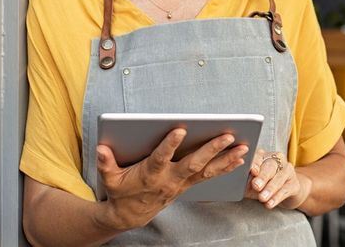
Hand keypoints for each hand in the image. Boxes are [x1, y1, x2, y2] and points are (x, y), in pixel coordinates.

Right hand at [94, 129, 248, 230]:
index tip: (180, 129)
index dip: (170, 145)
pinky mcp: (188, 185)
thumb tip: (101, 149)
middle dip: (211, 149)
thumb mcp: (109, 178)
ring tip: (243, 147)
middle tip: (227, 135)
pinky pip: (210, 176)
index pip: (161, 158)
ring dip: (226, 159)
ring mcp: (181, 183)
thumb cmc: (120, 191)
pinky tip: (239, 158)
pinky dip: (225, 167)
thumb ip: (106, 163)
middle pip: (193, 163)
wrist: (131, 215)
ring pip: (207, 170)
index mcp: (150, 174)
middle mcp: (170, 179)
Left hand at [246, 149, 311, 209]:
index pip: (258, 156)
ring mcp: (288, 171)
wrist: (283, 193)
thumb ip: (244, 180)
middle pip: (270, 166)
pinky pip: (286, 189)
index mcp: (263, 156)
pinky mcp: (295, 183)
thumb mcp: (250, 183)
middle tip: (256, 186)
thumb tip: (236, 182)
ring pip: (279, 177)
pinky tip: (270, 204)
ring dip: (270, 188)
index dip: (255, 163)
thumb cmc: (262, 186)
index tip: (252, 171)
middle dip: (263, 177)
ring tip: (262, 198)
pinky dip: (277, 197)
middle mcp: (277, 160)